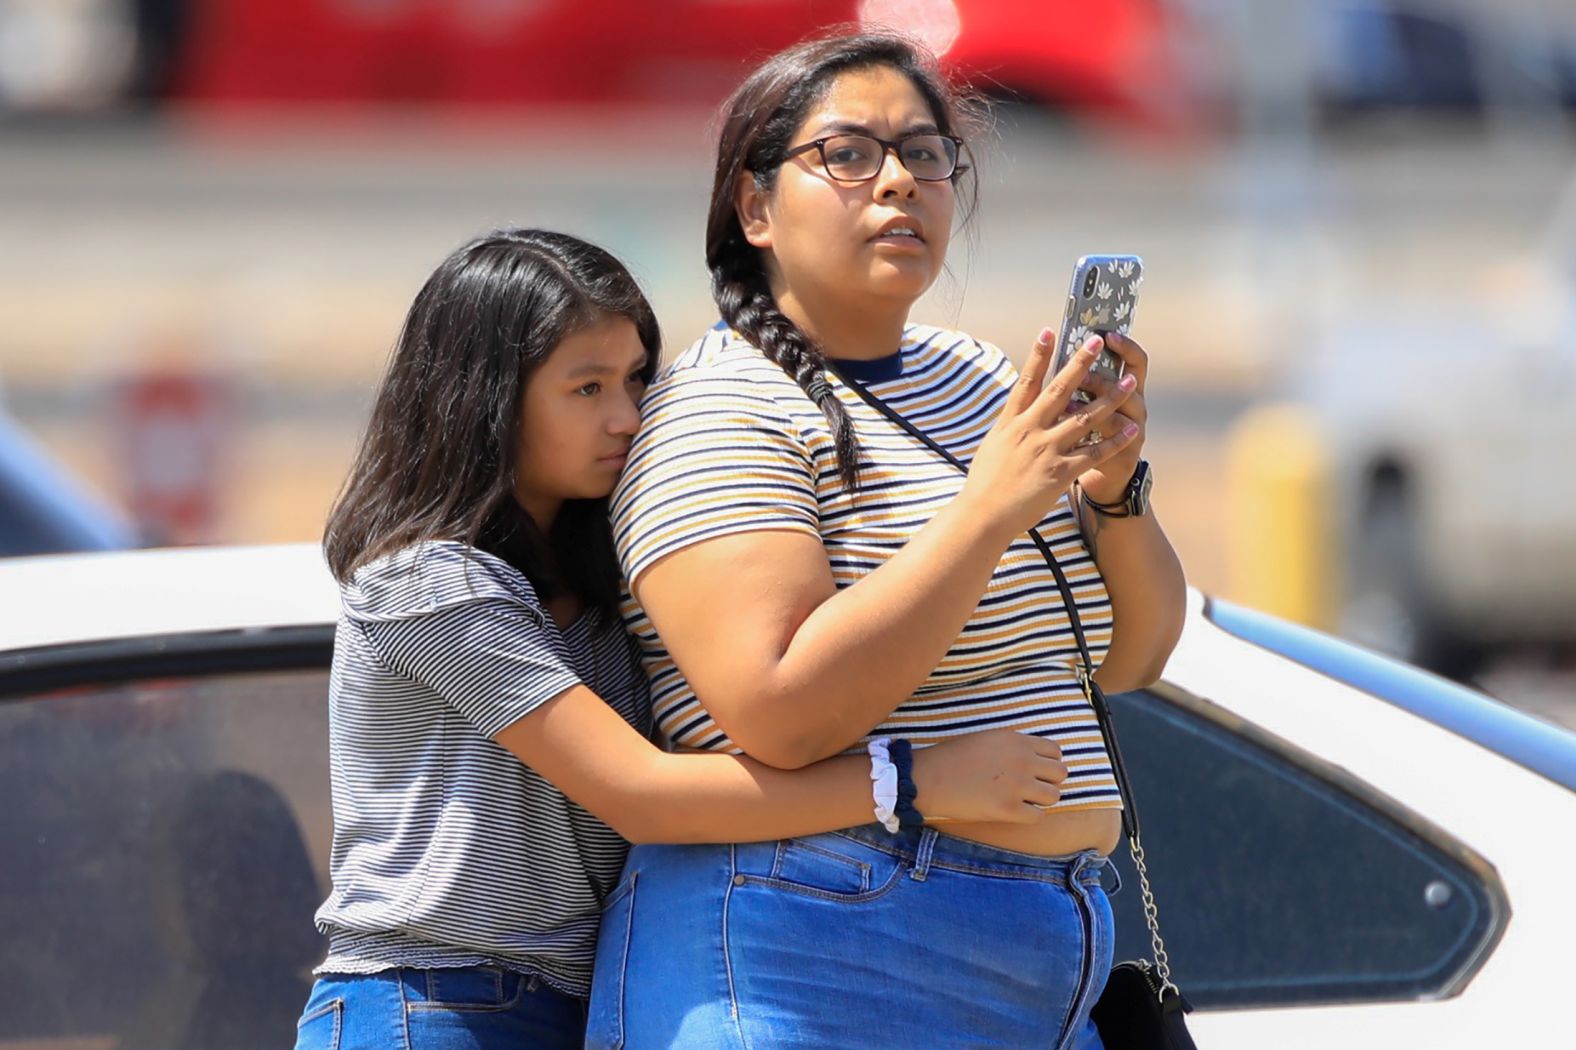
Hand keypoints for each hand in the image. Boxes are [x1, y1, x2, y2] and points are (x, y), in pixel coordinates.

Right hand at [909, 728, 1067, 824]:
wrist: (929, 778)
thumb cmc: (952, 757)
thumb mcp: (987, 739)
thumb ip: (1014, 747)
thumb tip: (1035, 760)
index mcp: (1017, 740)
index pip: (1055, 751)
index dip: (1048, 762)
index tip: (1038, 770)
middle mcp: (1023, 761)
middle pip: (1060, 774)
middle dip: (1048, 781)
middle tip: (1032, 788)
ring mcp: (1018, 786)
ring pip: (1053, 796)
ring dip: (1041, 800)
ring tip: (1023, 800)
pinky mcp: (1009, 810)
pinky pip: (1038, 817)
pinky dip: (1029, 816)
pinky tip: (1014, 812)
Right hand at [961, 327, 1140, 539]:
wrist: (983, 515)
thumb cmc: (985, 483)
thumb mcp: (993, 446)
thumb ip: (1009, 426)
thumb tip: (1016, 410)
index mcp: (1011, 422)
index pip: (1027, 381)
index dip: (1039, 355)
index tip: (1050, 331)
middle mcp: (1029, 430)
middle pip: (1059, 390)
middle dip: (1081, 364)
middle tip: (1098, 341)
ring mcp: (1045, 450)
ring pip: (1085, 418)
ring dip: (1111, 397)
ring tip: (1131, 381)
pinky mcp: (1059, 473)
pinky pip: (1093, 453)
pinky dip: (1114, 440)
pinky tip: (1131, 428)